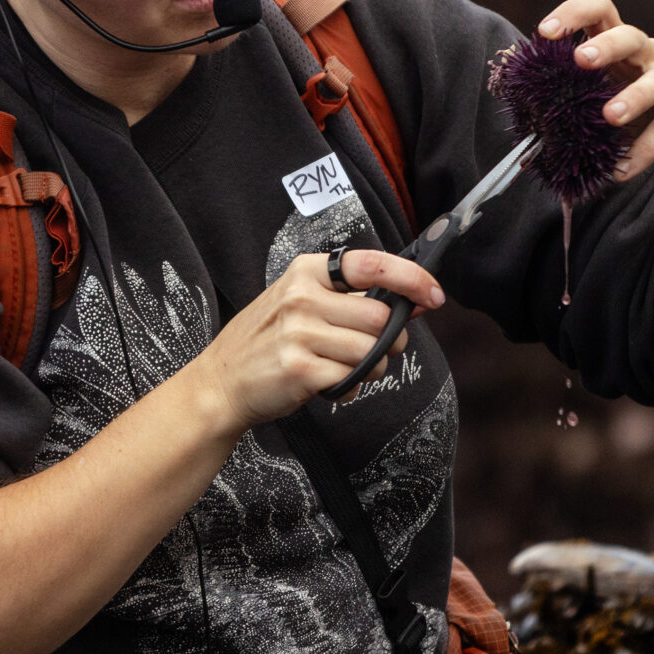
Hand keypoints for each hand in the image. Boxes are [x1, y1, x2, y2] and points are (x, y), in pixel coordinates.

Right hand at [187, 249, 443, 430]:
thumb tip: (415, 301)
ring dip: (372, 368)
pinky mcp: (299, 369)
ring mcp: (298, 333)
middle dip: (390, 340)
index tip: (434, 295)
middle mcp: (301, 297)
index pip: (372, 265)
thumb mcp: (301, 303)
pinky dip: (351, 388)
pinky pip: (352, 379)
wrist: (220, 383)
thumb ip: (353, 300)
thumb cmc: (268, 342)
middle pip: (380, 317)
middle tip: (375, 350)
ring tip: (346, 369)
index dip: (412, 279)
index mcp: (306, 272)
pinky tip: (329, 385)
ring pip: (371, 351)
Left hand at [537, 0, 653, 181]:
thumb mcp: (606, 95)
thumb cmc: (641, 107)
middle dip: (606, 45)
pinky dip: (647, 149)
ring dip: (634, 97)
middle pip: (630, 35)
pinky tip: (622, 170)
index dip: (573, 14)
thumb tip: (523, 115)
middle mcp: (649, 53)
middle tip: (581, 59)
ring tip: (609, 117)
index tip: (544, 32)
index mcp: (620, 44)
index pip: (599, 10)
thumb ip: (576, 96)